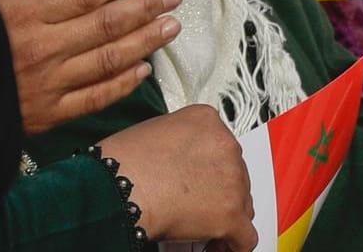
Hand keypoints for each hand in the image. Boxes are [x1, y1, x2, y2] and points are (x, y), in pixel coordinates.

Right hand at [0, 0, 181, 134]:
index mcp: (26, 15)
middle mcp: (45, 49)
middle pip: (108, 24)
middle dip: (146, 7)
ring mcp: (50, 84)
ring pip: (110, 59)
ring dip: (146, 41)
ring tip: (172, 26)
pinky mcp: (48, 116)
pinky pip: (95, 98)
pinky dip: (123, 84)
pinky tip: (144, 70)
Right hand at [99, 105, 254, 248]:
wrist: (117, 188)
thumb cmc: (121, 164)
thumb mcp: (156, 131)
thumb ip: (181, 142)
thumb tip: (183, 162)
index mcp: (207, 122)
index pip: (222, 148)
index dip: (211, 171)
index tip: (201, 183)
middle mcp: (226, 146)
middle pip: (236, 176)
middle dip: (219, 193)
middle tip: (199, 208)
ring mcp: (232, 180)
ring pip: (243, 204)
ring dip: (226, 216)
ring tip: (204, 229)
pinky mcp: (230, 213)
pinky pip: (245, 236)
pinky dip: (234, 244)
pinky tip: (218, 245)